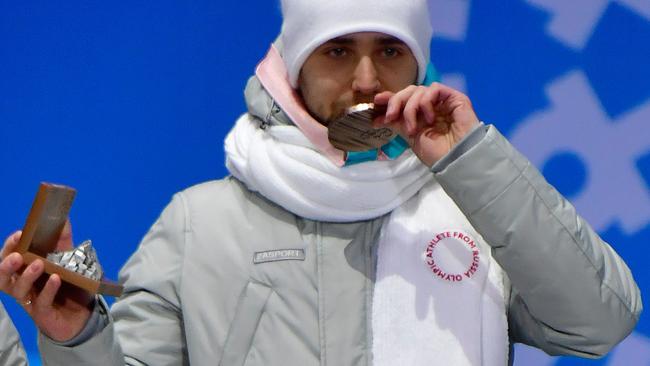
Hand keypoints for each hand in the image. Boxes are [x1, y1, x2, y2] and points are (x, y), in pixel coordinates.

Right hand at [0, 222, 93, 341]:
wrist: (83, 315)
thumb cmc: (68, 286)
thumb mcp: (68, 260)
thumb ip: (63, 242)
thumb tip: (64, 219)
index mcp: (24, 271)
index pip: (8, 258)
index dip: (10, 247)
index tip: (19, 234)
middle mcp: (22, 285)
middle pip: (3, 276)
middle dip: (6, 264)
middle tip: (17, 255)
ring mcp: (30, 300)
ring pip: (17, 289)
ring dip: (26, 276)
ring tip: (38, 264)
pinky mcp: (42, 313)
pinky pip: (41, 301)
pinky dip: (48, 289)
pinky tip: (56, 279)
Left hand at [374, 83, 479, 166]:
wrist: (455, 159)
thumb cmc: (436, 152)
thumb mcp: (409, 136)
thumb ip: (396, 123)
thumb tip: (375, 118)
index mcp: (420, 114)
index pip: (403, 99)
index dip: (390, 98)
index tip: (376, 102)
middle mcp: (430, 105)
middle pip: (409, 91)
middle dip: (396, 101)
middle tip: (390, 116)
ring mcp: (442, 101)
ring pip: (419, 90)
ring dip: (410, 108)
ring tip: (413, 128)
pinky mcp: (454, 97)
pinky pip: (434, 89)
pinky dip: (426, 102)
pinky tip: (429, 118)